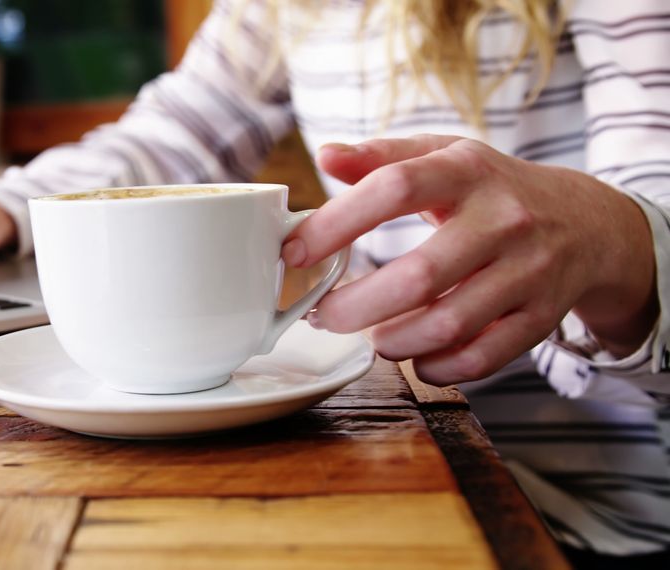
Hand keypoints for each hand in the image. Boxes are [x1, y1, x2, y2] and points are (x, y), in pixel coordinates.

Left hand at [282, 135, 656, 384]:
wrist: (588, 223)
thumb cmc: (492, 190)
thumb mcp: (444, 157)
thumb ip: (382, 157)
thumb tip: (326, 155)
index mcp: (467, 171)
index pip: (394, 189)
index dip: (335, 224)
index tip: (294, 254)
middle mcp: (503, 219)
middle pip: (419, 275)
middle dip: (355, 306)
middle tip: (322, 315)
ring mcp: (528, 271)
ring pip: (449, 324)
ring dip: (393, 341)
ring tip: (371, 336)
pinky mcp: (541, 317)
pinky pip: (481, 357)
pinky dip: (437, 367)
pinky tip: (414, 358)